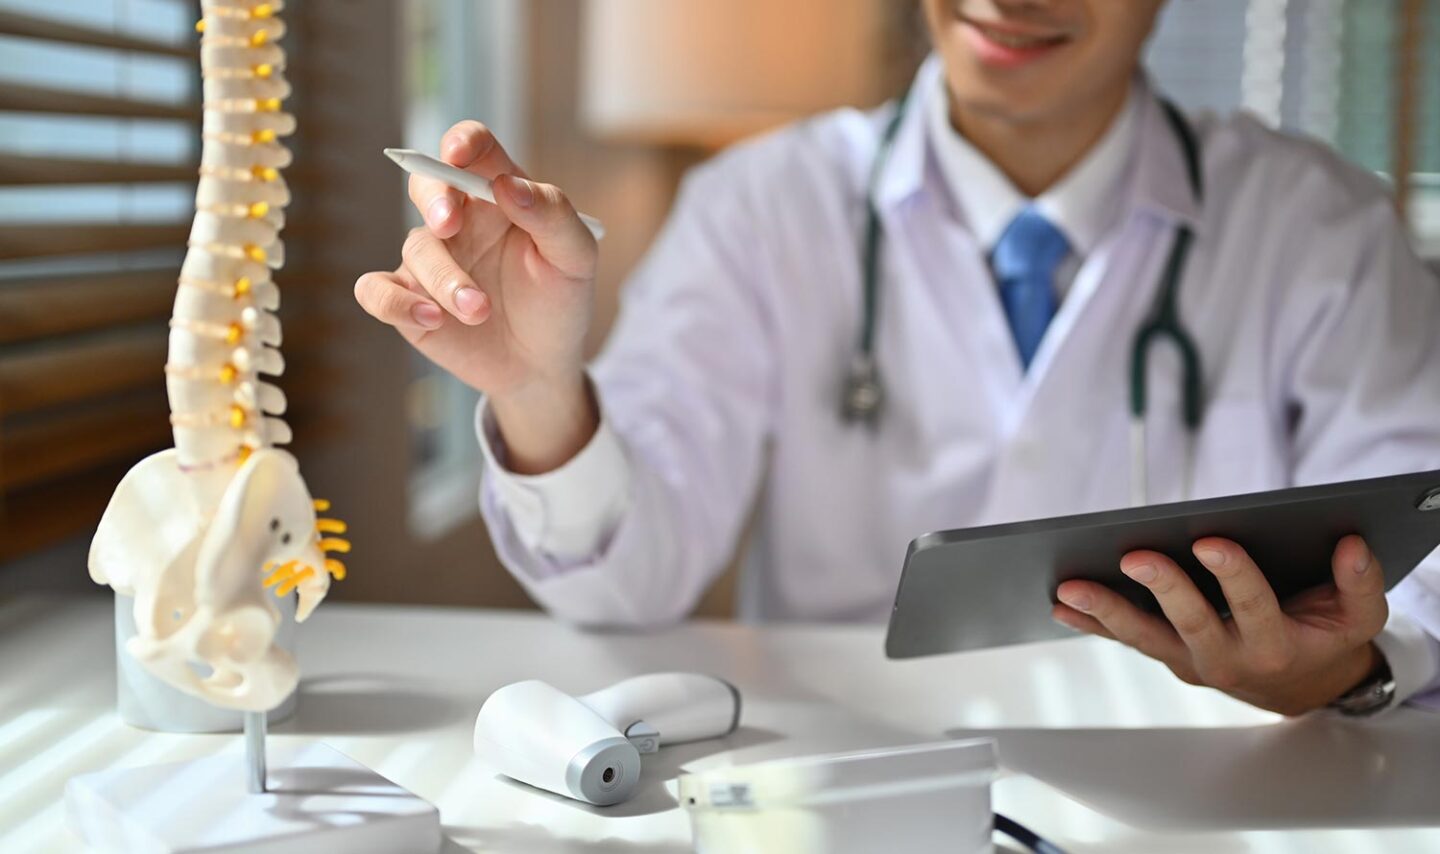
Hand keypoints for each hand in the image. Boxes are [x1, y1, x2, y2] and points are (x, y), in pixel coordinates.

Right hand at [354, 121, 599, 471]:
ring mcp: (429, 259)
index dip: (462, 142)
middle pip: (427, 184)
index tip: (458, 154)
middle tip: (450, 225)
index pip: (474, 149)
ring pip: (416, 247)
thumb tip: (506, 185)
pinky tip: (431, 318)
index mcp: (497, 195)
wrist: (543, 364)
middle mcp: (458, 220)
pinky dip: (395, 301)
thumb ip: (551, 214)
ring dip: (446, 279)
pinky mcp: (408, 298)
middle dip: (434, 199)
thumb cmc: (560, 300)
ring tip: (480, 310)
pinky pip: (376, 290)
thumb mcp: (575, 257)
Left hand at [1052, 535, 1387, 715]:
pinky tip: (1061, 604)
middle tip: (1133, 556)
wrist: (1303, 685)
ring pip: (1145, 637)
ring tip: (1068, 588)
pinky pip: (1126, 640)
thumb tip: (1351, 544)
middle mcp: (1228, 658)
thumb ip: (1359, 582)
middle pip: (1190, 622)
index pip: (1253, 604)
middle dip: (1162, 588)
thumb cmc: (1323, 637)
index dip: (1233, 574)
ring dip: (1104, 612)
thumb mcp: (1357, 616)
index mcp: (1276, 644)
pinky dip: (1092, 624)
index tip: (1211, 540)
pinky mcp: (1168, 655)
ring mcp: (1192, 661)